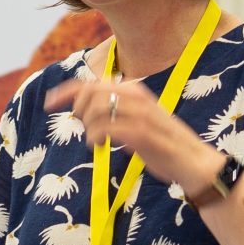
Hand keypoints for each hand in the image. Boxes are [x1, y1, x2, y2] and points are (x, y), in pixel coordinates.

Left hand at [45, 71, 216, 194]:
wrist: (193, 162)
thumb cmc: (163, 143)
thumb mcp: (138, 119)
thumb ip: (115, 110)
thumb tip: (83, 109)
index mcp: (134, 90)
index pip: (91, 83)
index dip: (65, 91)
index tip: (49, 104)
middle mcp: (136, 96)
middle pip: (89, 93)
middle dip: (79, 111)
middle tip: (86, 128)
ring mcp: (139, 114)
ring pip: (95, 110)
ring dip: (88, 127)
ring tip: (98, 140)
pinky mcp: (141, 133)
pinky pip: (105, 128)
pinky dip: (95, 137)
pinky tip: (101, 145)